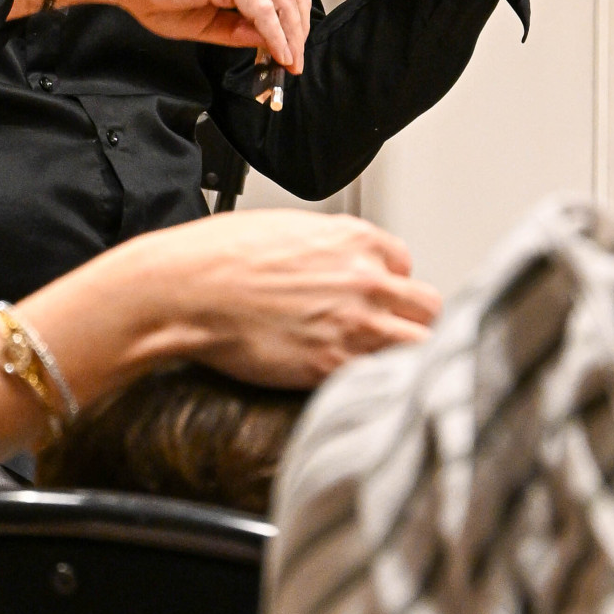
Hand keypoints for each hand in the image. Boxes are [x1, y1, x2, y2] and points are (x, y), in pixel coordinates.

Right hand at [17, 0, 311, 72]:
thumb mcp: (202, 19)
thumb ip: (235, 28)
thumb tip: (266, 40)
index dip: (297, 13)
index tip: (294, 45)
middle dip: (300, 27)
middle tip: (296, 58)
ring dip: (292, 33)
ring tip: (290, 60)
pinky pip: (262, 7)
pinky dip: (275, 34)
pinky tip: (276, 53)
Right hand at [88, 210, 440, 391]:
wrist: (187, 289)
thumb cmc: (218, 256)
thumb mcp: (284, 228)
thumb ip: (325, 246)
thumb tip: (335, 261)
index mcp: (353, 239)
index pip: (405, 262)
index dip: (392, 282)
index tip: (380, 296)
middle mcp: (363, 279)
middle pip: (426, 306)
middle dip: (413, 320)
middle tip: (395, 333)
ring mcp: (353, 324)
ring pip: (419, 345)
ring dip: (407, 355)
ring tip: (388, 366)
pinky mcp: (331, 364)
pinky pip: (383, 378)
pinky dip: (378, 384)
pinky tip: (364, 384)